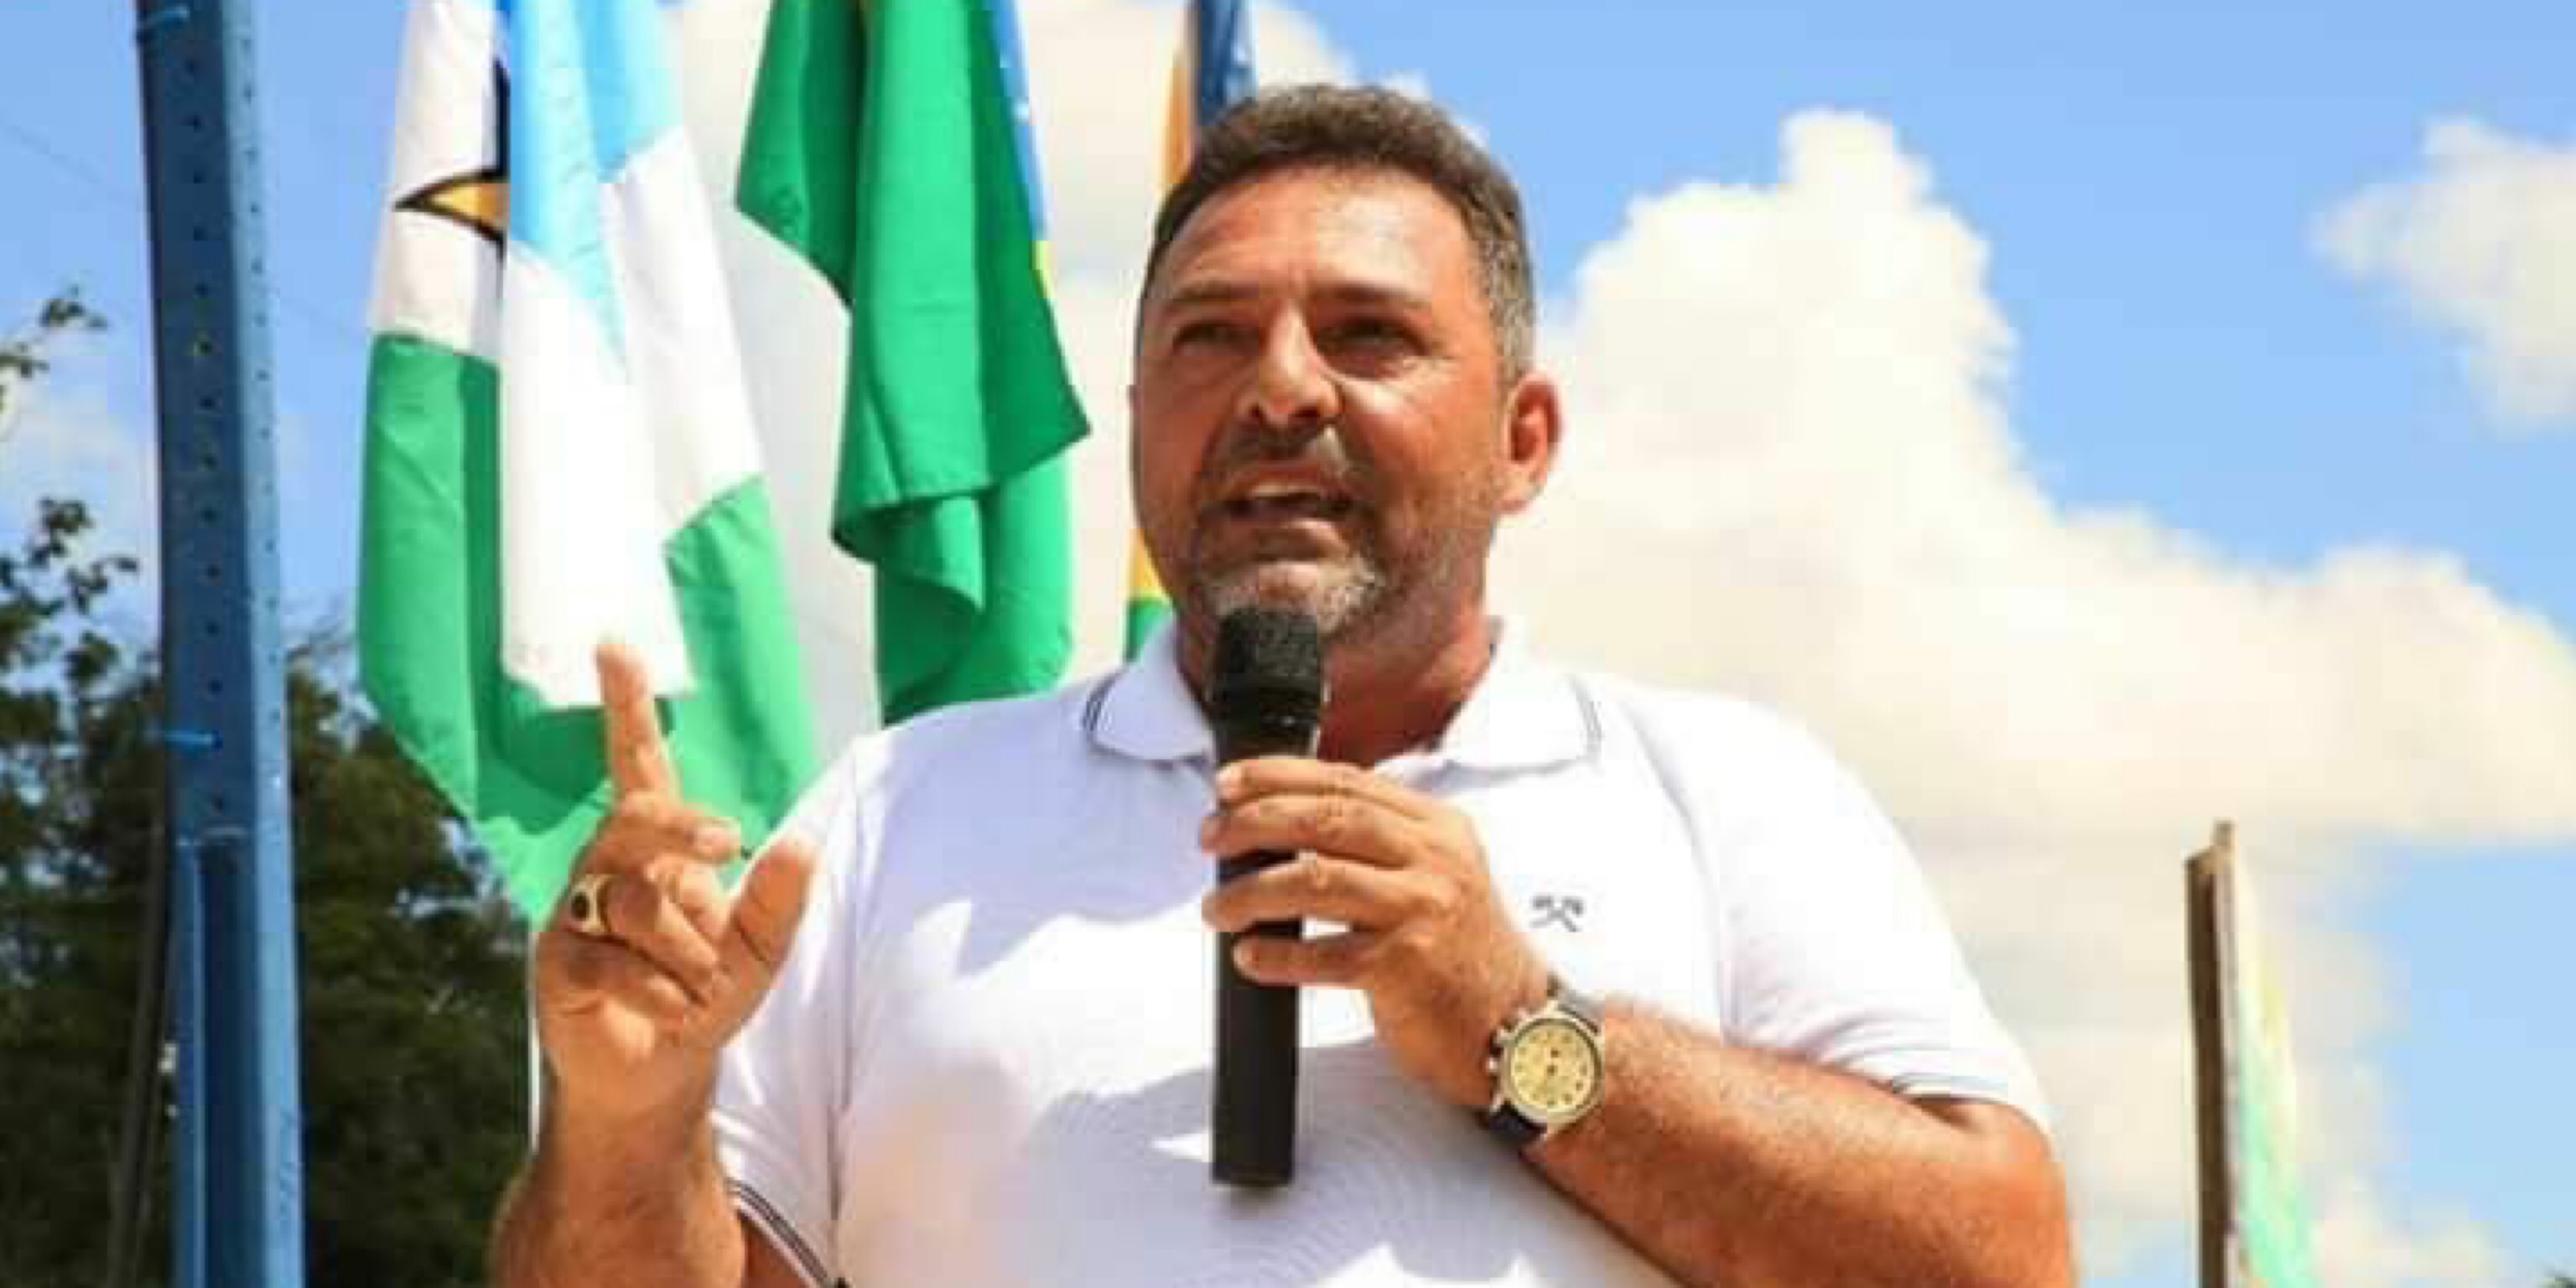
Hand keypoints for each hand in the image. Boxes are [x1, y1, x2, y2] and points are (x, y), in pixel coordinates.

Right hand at [531, 640, 817, 1130]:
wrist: (659, 1073)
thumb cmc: (707, 994)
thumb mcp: (759, 952)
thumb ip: (778, 901)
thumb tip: (804, 842)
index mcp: (656, 846)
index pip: (639, 763)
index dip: (626, 706)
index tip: (614, 644)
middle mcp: (609, 863)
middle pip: (637, 816)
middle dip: (682, 825)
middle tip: (728, 840)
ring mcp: (577, 909)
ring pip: (633, 900)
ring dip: (687, 948)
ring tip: (704, 986)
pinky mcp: (556, 960)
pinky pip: (611, 959)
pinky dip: (659, 989)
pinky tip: (677, 1009)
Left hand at [1198, 757, 1551, 1109]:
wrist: (1519, 1025)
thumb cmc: (1461, 952)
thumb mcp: (1437, 875)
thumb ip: (1380, 843)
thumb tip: (1280, 825)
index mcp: (1438, 827)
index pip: (1346, 782)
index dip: (1277, 777)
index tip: (1226, 784)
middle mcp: (1435, 859)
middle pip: (1325, 819)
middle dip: (1254, 822)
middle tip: (1210, 838)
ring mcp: (1424, 911)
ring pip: (1316, 881)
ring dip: (1251, 892)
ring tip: (1216, 909)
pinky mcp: (1409, 968)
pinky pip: (1325, 955)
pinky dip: (1279, 955)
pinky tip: (1250, 956)